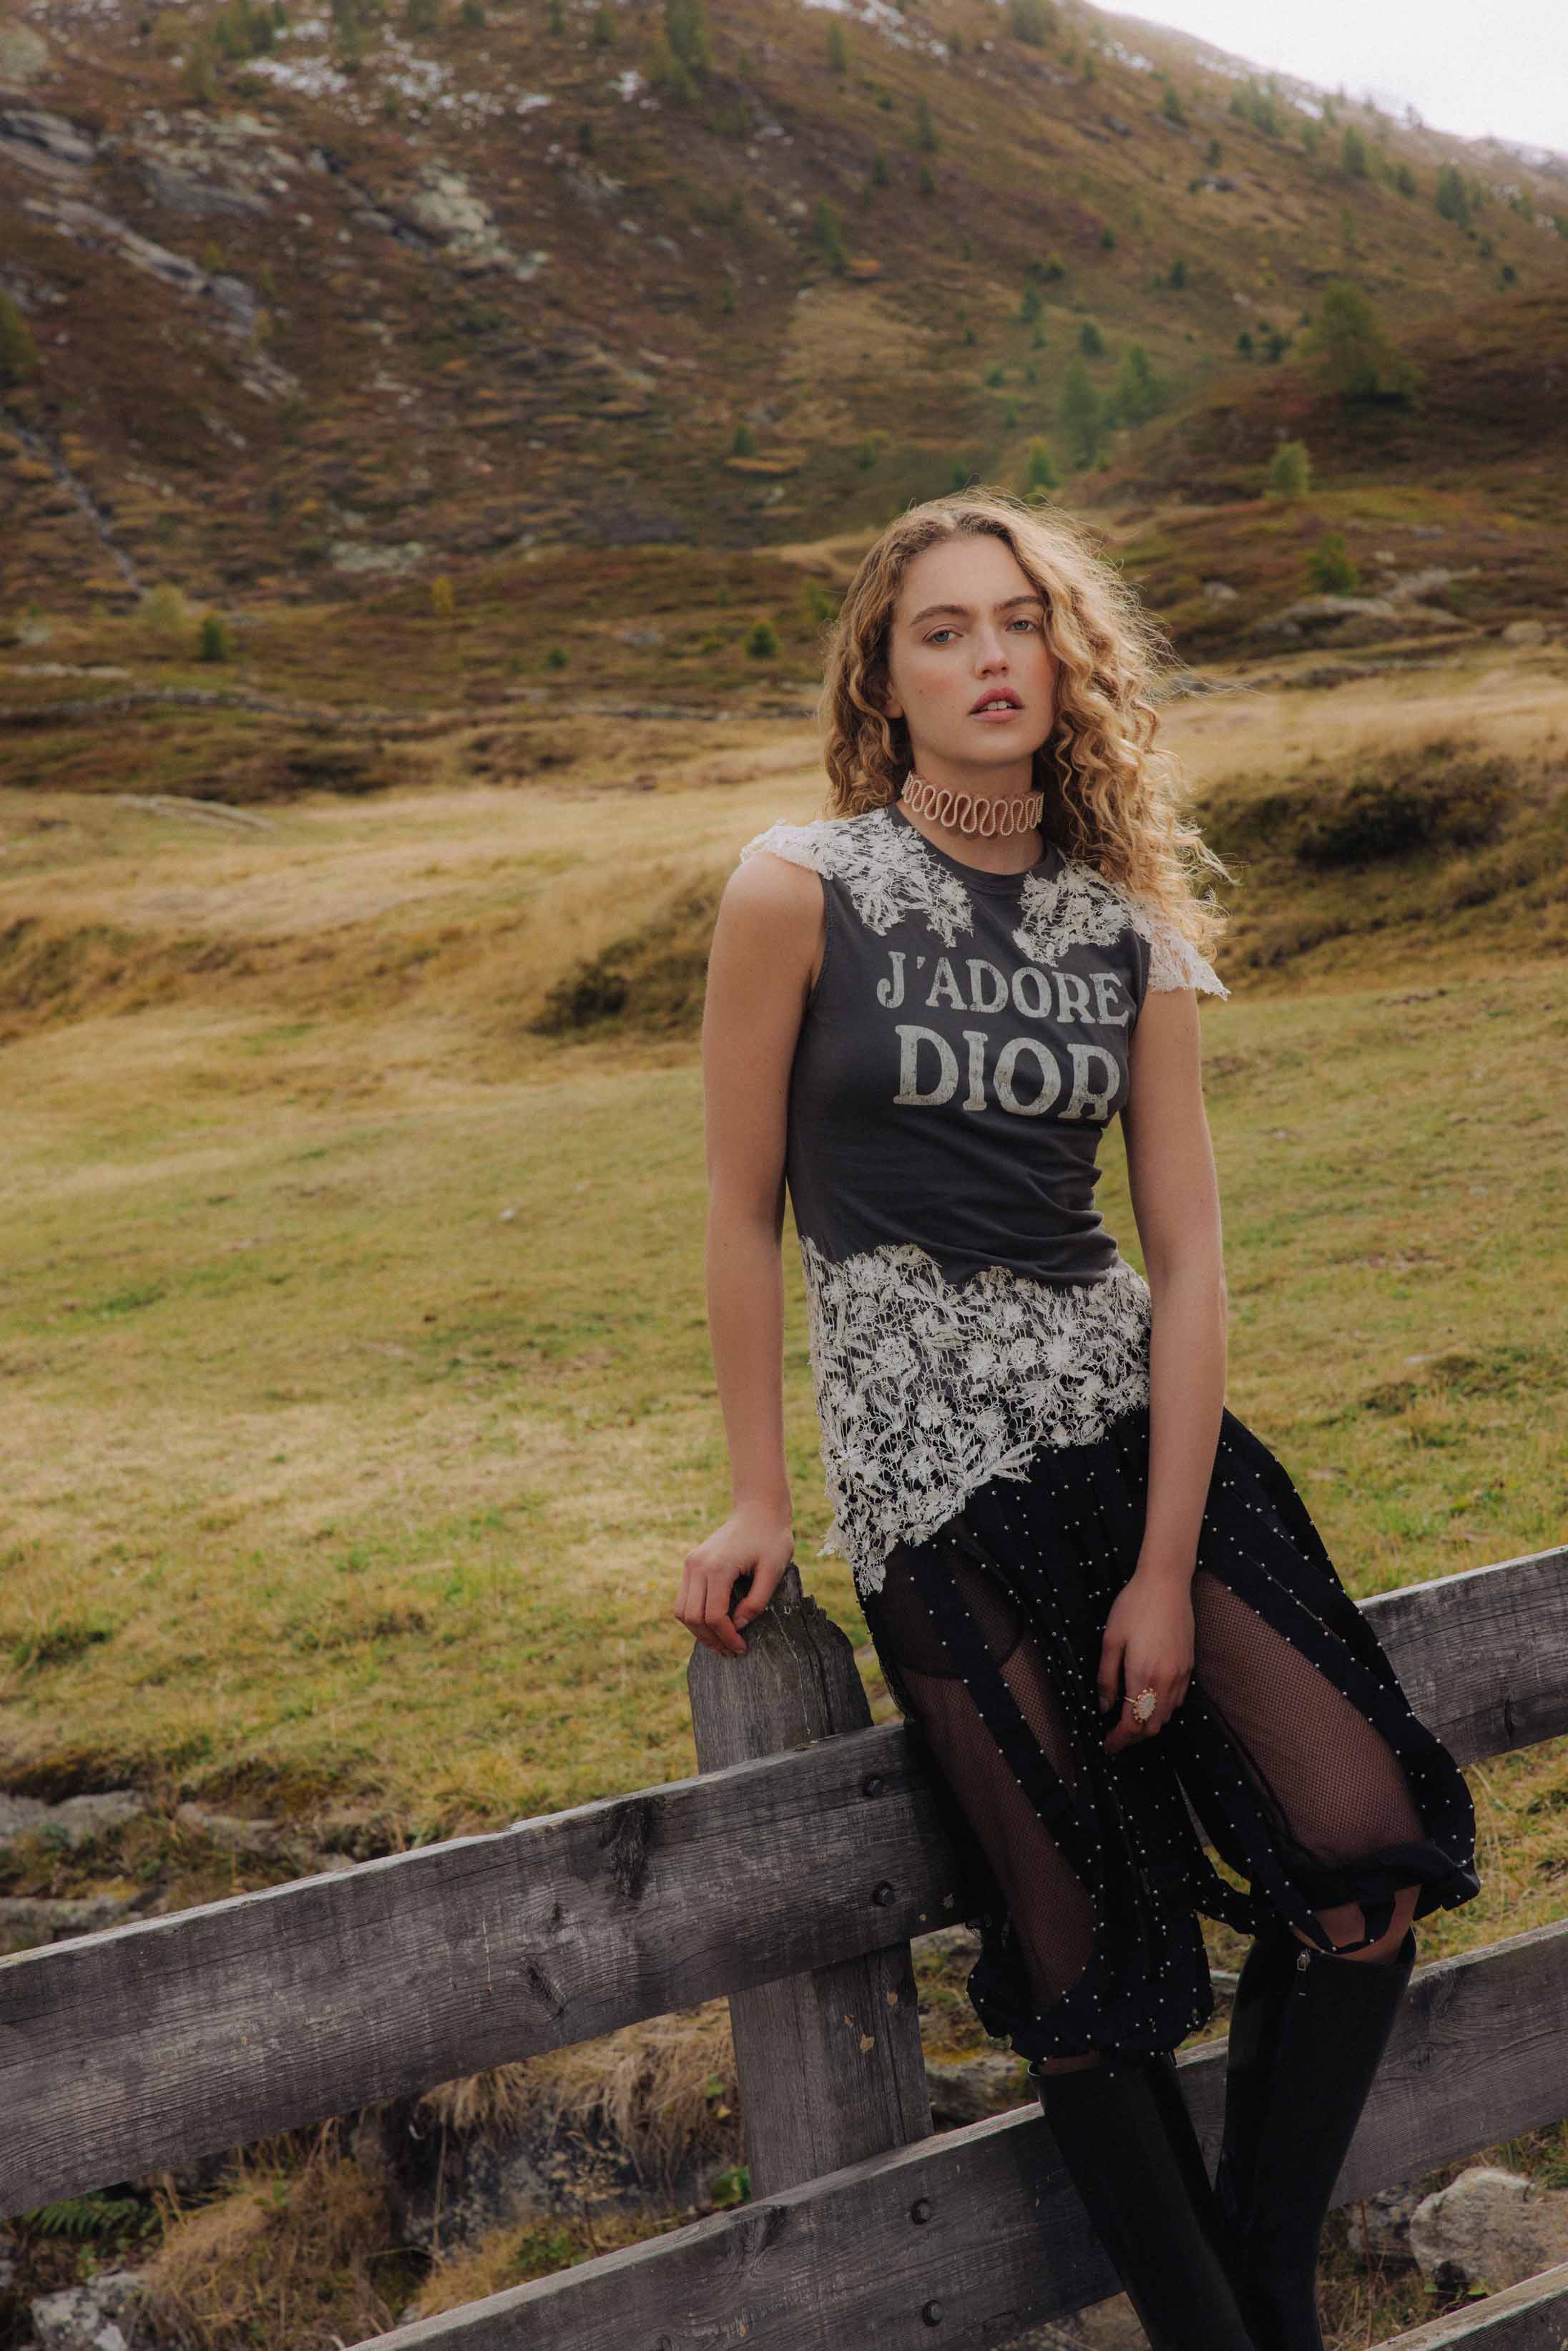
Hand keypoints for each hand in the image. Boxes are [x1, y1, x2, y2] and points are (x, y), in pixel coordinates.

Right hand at [673, 1501, 793, 1657]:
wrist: (759, 1510)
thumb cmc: (771, 1539)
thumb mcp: (773, 1571)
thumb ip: (757, 1602)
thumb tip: (738, 1625)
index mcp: (718, 1567)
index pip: (714, 1616)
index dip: (727, 1637)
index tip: (742, 1649)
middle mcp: (697, 1565)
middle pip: (693, 1617)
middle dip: (711, 1639)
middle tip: (730, 1652)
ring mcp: (691, 1563)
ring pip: (682, 1610)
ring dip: (698, 1631)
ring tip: (719, 1643)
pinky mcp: (691, 1562)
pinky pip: (684, 1598)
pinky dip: (695, 1615)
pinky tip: (713, 1625)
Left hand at [1097, 1566, 1194, 1752]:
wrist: (1166, 1583)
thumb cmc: (1133, 1607)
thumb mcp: (1111, 1641)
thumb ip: (1107, 1678)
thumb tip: (1104, 1707)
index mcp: (1144, 1676)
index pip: (1132, 1723)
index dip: (1119, 1739)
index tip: (1107, 1746)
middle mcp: (1167, 1681)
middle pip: (1152, 1726)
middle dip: (1133, 1737)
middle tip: (1115, 1736)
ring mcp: (1181, 1674)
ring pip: (1167, 1715)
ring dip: (1148, 1724)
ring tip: (1129, 1721)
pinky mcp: (1189, 1665)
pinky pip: (1177, 1700)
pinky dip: (1163, 1710)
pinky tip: (1149, 1701)